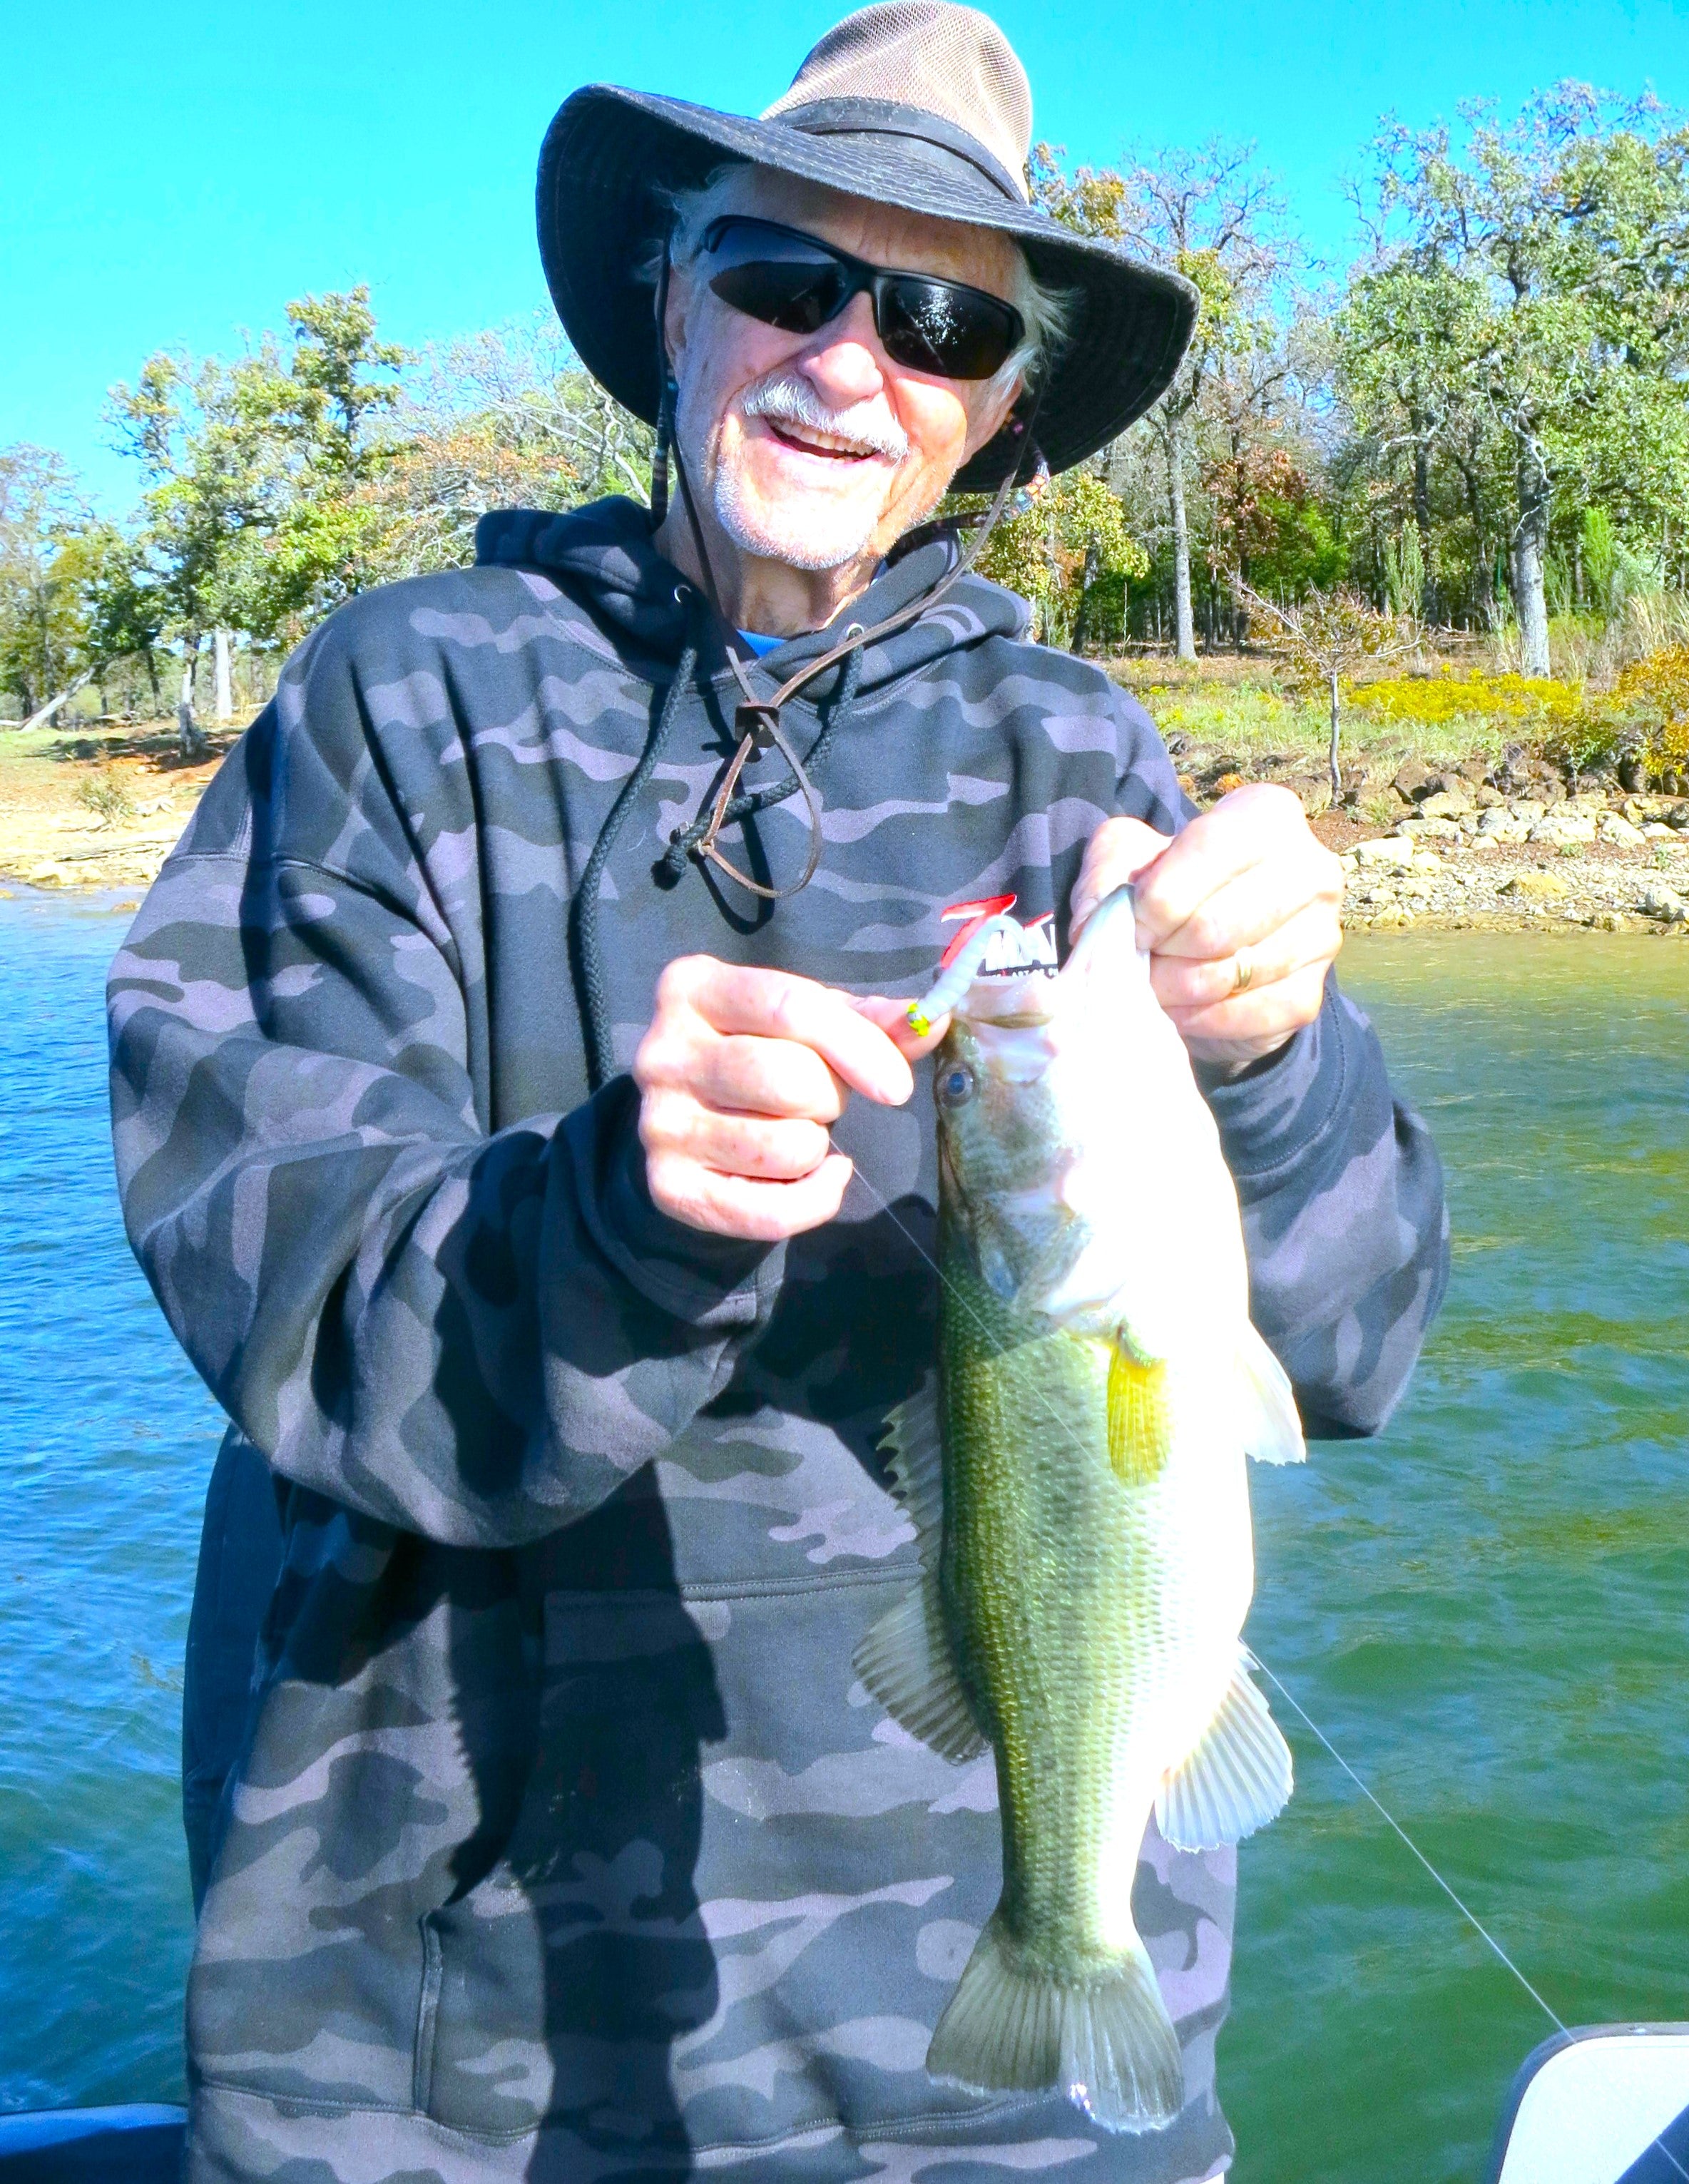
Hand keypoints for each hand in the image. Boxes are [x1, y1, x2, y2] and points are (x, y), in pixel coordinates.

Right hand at [633, 958, 947, 1240]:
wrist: (689, 1122)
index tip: (897, 1085)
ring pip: (783, 1147)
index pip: (790, 1006)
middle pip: (786, 1079)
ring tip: (800, 1132)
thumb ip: (869, 1019)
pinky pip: (771, 1211)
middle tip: (823, 1101)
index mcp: (692, 987)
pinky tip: (819, 1178)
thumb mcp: (807, 1021)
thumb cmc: (760, 1051)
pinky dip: (815, 1201)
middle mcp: (662, 1053)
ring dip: (817, 1147)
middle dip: (830, 1098)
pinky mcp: (669, 1188)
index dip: (859, 1045)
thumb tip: (934, 1020)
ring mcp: (659, 1124)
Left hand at [1070, 785, 1342, 1070]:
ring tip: (1153, 982)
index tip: (1130, 924)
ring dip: (1172, 989)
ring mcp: (1321, 935)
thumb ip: (1110, 871)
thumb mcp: (1126, 859)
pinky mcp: (1310, 996)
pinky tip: (1180, 1009)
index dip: (1155, 897)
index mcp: (1267, 815)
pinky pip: (1244, 1016)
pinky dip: (1197, 1019)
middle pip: (1214, 925)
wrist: (1206, 952)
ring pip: (1226, 975)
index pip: (1207, 851)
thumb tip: (1106, 918)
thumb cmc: (1167, 890)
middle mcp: (1310, 869)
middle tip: (1139, 959)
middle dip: (1160, 952)